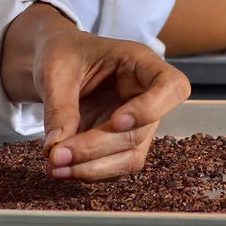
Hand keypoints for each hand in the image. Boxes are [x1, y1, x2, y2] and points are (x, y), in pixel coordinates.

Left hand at [34, 28, 190, 181]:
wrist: (57, 62)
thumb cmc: (63, 54)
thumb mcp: (54, 70)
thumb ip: (58, 106)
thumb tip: (55, 147)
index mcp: (140, 63)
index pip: (171, 87)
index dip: (151, 109)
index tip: (116, 121)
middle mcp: (146, 95)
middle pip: (139, 132)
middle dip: (96, 147)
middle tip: (56, 154)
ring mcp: (137, 122)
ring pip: (130, 157)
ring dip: (93, 168)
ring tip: (55, 166)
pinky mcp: (121, 143)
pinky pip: (114, 167)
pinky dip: (88, 172)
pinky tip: (62, 168)